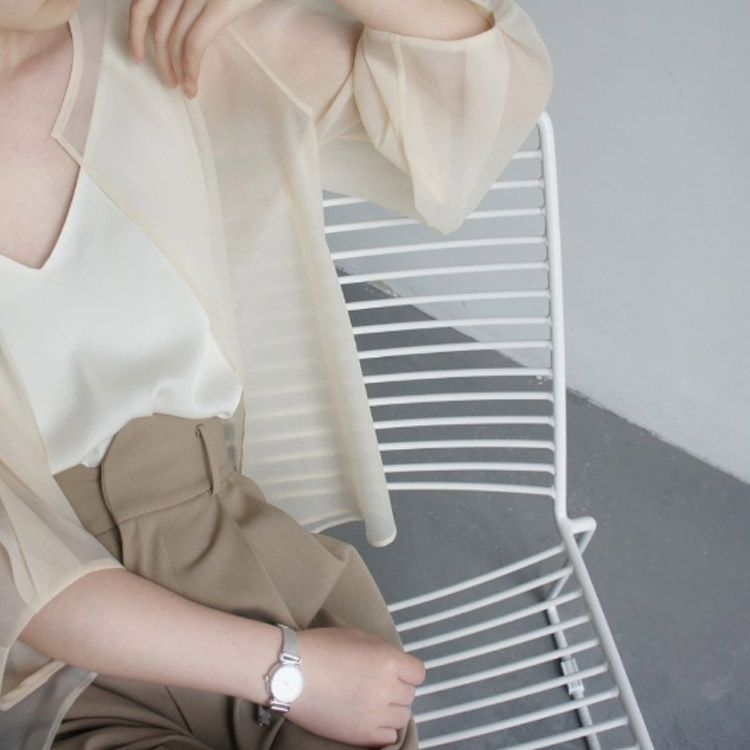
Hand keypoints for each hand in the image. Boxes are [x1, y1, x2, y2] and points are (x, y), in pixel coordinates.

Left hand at [127, 0, 266, 97]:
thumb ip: (191, 1)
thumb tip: (181, 23)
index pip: (142, 5)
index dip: (135, 33)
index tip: (137, 56)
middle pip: (158, 27)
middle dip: (160, 59)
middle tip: (168, 81)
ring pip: (174, 38)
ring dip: (176, 69)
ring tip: (183, 87)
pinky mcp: (219, 5)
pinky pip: (195, 43)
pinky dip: (191, 67)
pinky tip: (193, 83)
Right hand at [287, 626, 426, 747]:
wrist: (290, 673)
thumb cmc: (321, 647)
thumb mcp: (358, 637)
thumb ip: (382, 651)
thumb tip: (393, 665)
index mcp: (388, 660)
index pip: (418, 673)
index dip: (407, 671)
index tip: (395, 671)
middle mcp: (387, 688)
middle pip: (410, 695)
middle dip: (397, 688)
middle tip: (376, 684)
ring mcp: (375, 714)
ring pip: (401, 717)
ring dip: (390, 709)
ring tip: (370, 702)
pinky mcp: (362, 735)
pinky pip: (388, 737)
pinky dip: (382, 729)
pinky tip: (367, 718)